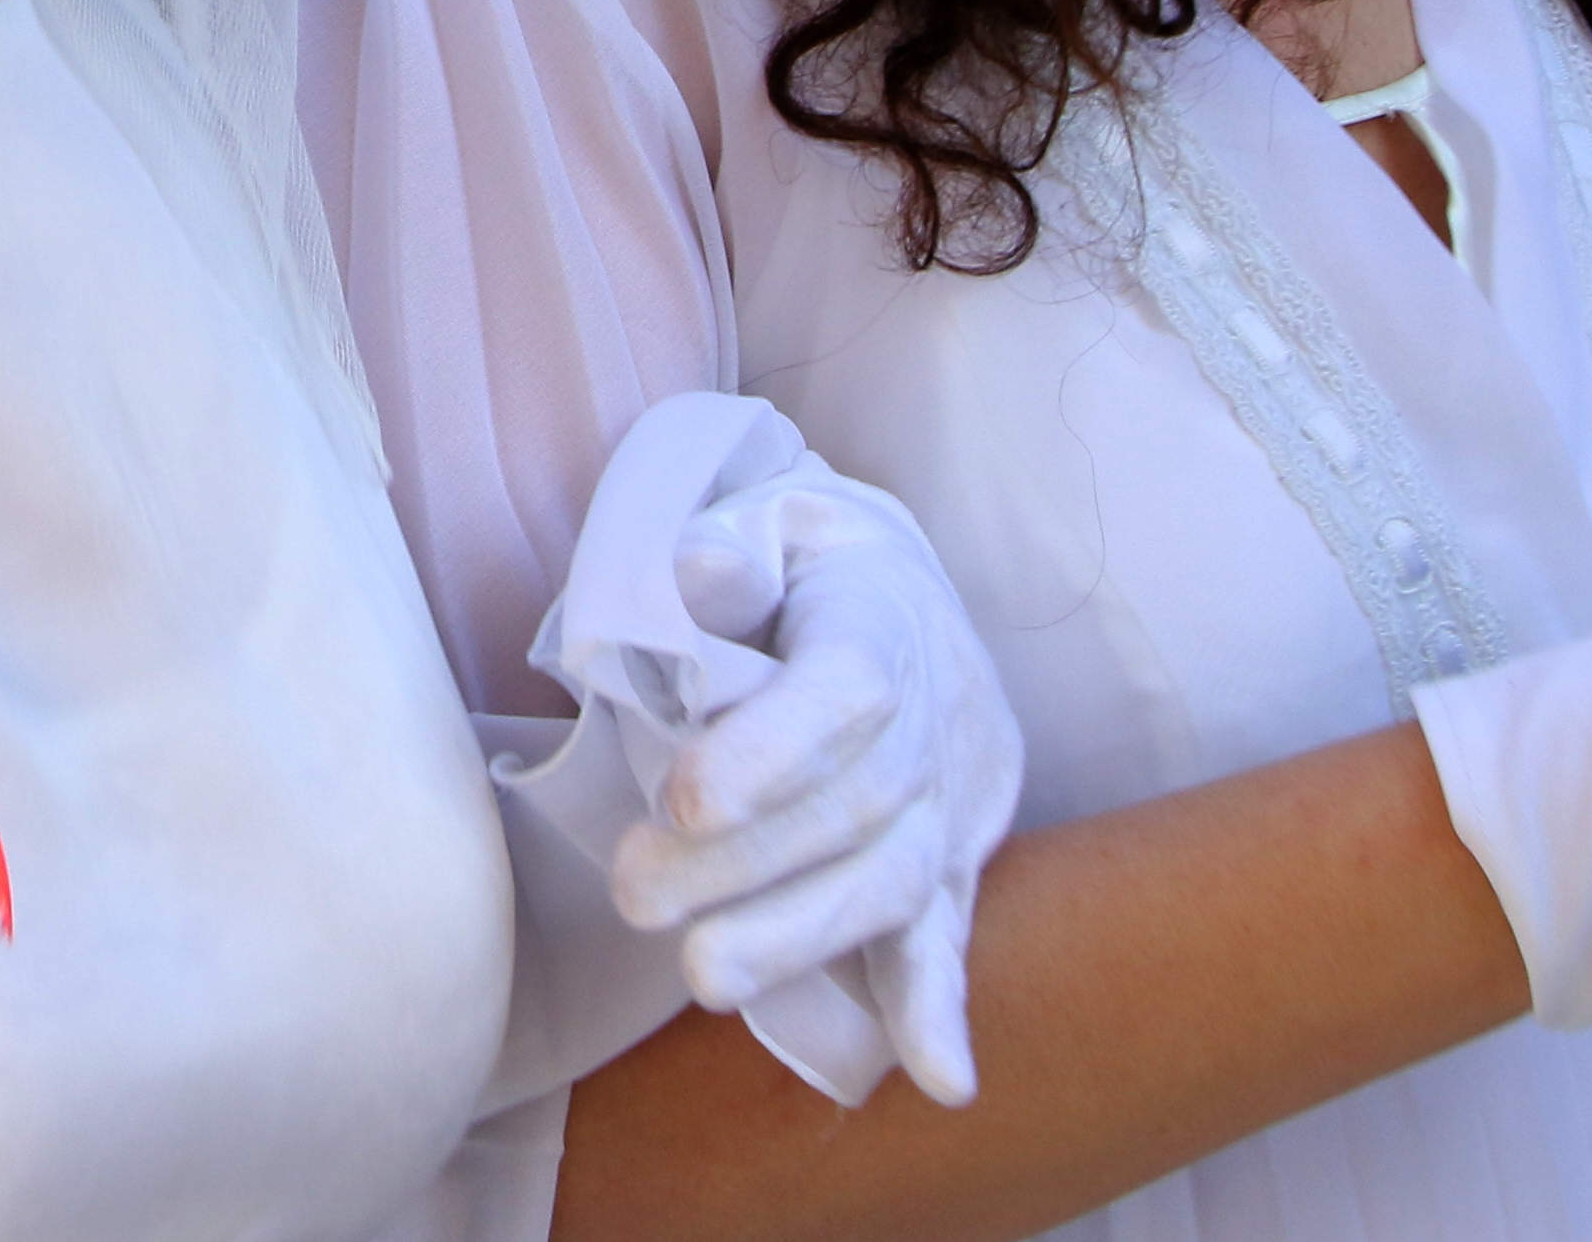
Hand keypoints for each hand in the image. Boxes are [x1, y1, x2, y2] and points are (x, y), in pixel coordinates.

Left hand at [526, 395, 1023, 1105]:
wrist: (897, 575)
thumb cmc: (794, 550)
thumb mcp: (759, 511)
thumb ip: (727, 544)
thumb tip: (701, 571)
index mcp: (882, 612)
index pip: (845, 690)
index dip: (771, 749)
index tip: (684, 798)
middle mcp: (939, 709)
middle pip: (858, 806)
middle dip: (745, 865)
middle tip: (634, 895)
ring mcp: (956, 792)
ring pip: (897, 880)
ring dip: (804, 939)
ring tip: (705, 976)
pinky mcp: (957, 854)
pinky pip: (953, 931)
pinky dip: (940, 1005)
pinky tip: (940, 1080)